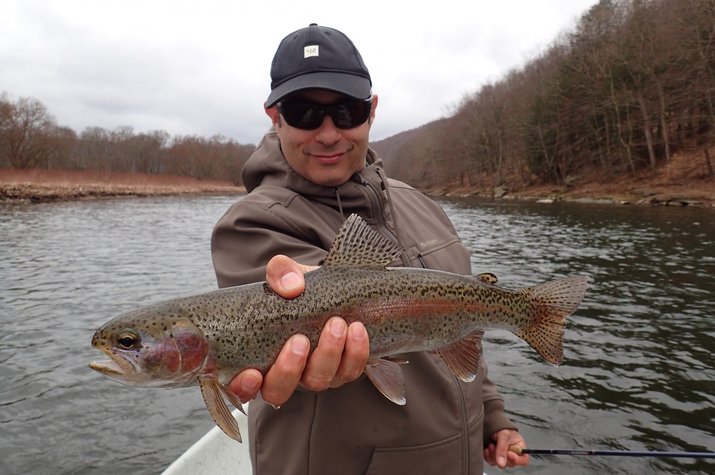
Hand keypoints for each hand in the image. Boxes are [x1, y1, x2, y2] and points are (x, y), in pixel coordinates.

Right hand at [228, 255, 369, 406]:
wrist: (331, 287)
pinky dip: (356, 353)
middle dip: (289, 369)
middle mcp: (285, 373)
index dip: (244, 388)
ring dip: (328, 354)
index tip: (252, 373)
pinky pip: (350, 371)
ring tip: (337, 324)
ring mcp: (315, 375)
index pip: (242, 387)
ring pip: (318, 381)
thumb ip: (280, 273)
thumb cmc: (298, 288)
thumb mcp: (286, 274)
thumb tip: (291, 286)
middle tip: (300, 339)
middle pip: (279, 390)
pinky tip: (357, 329)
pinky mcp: (343, 370)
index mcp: (259, 356)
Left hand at [484, 429, 528, 468]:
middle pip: (510, 464)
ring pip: (499, 464)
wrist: (494, 426)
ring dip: (494, 455)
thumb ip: (502, 449)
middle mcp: (513, 455)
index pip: (524, 460)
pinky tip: (487, 449)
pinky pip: (491, 462)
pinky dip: (488, 456)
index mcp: (520, 449)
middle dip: (502, 455)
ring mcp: (504, 458)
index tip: (509, 453)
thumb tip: (501, 464)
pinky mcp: (495, 458)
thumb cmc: (504, 429)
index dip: (518, 460)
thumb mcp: (504, 435)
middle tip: (497, 446)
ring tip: (491, 444)